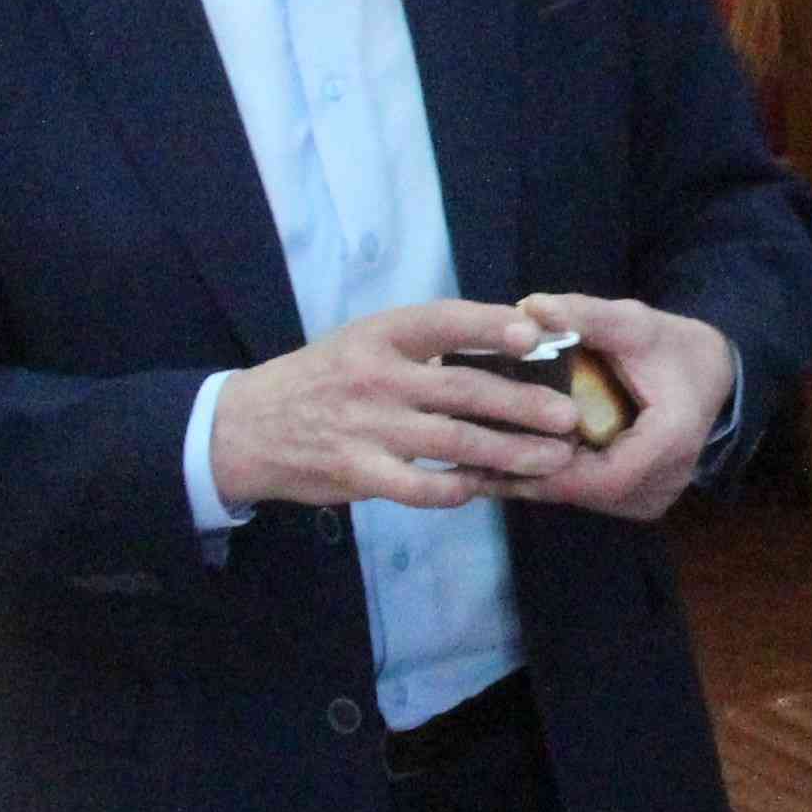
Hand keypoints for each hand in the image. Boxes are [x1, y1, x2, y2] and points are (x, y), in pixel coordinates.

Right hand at [208, 300, 582, 512]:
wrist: (244, 427)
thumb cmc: (320, 380)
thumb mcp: (362, 343)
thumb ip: (422, 345)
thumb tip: (505, 341)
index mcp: (380, 335)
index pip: (443, 322)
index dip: (490, 326)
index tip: (535, 334)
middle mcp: (376, 376)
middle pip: (463, 388)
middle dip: (522, 403)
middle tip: (567, 415)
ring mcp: (367, 427)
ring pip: (453, 441)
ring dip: (509, 452)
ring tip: (552, 458)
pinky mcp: (357, 473)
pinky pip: (419, 487)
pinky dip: (456, 490)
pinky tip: (485, 489)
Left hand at [488, 292, 738, 522]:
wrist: (715, 374)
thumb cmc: (673, 347)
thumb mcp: (633, 322)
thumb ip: (584, 315)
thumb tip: (529, 307)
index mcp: (670, 441)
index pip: (602, 474)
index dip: (549, 468)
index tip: (499, 448)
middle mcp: (664, 482)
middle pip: (586, 491)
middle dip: (531, 473)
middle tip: (473, 451)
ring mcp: (654, 499)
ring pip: (585, 498)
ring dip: (539, 479)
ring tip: (482, 457)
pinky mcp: (642, 502)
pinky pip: (592, 496)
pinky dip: (557, 480)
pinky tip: (515, 461)